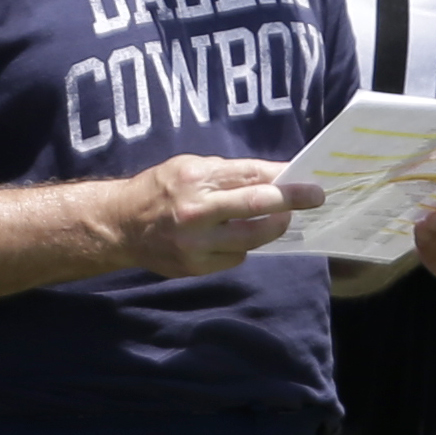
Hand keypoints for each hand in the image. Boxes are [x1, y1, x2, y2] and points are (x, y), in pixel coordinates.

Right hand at [107, 155, 323, 278]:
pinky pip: (235, 258)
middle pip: (256, 207)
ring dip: (271, 227)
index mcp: (194, 180)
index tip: (310, 182)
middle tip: (315, 198)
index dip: (284, 179)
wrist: (120, 226)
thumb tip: (274, 177)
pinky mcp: (195, 267)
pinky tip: (232, 237)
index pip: (250, 177)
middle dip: (291, 202)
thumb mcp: (188, 167)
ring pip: (252, 239)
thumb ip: (228, 173)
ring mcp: (195, 244)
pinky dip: (241, 246)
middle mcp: (196, 212)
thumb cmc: (159, 189)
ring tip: (277, 219)